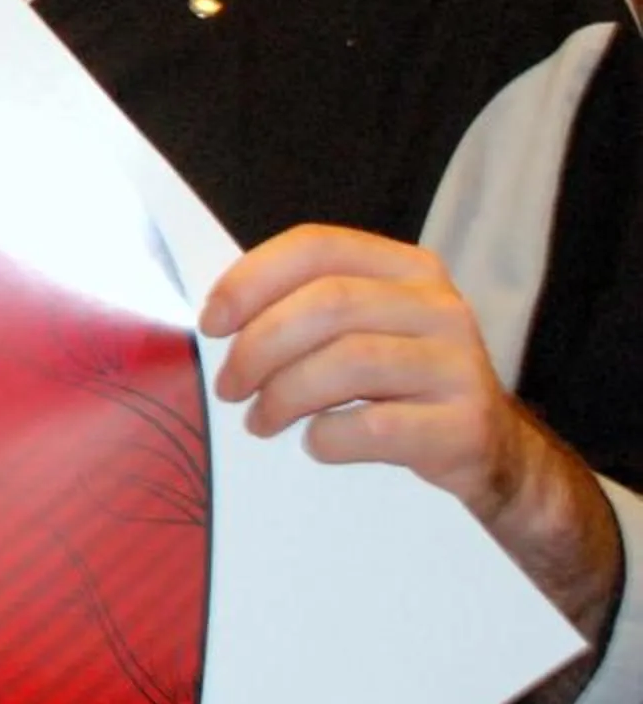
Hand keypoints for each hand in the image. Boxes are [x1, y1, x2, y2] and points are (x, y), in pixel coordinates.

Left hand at [206, 224, 621, 639]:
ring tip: (260, 420)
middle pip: (326, 305)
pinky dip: (328, 437)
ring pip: (348, 362)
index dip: (251, 279)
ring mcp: (459, 364)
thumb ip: (305, 313)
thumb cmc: (399, 390)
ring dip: (284, 395)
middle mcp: (439, 306)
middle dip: (259, 347)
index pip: (317, 247)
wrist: (491, 455)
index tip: (211, 323)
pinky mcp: (465, 425)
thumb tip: (215, 322)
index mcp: (406, 269)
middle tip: (229, 387)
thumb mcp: (364, 335)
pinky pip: (375, 425)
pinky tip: (316, 445)